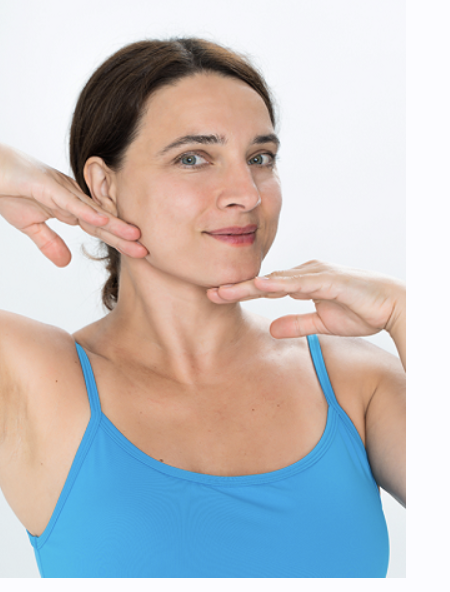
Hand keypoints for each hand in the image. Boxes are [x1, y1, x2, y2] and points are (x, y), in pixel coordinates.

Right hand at [0, 139, 147, 266]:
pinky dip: (86, 211)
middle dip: (124, 236)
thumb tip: (65, 263)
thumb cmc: (9, 190)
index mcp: (70, 206)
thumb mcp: (31, 225)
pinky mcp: (47, 186)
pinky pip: (70, 200)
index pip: (99, 228)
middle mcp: (72, 197)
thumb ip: (50, 242)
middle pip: (103, 220)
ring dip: (114, 224)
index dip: (117, 240)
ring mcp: (62, 191)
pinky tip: (103, 221)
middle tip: (146, 250)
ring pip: (93, 210)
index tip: (137, 253)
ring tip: (135, 236)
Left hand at [207, 260, 404, 338]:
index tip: (217, 297)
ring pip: (276, 279)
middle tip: (209, 291)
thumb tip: (272, 329)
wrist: (393, 307)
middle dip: (237, 286)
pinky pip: (299, 282)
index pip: (265, 286)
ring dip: (250, 284)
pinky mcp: (329, 280)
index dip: (241, 291)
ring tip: (225, 290)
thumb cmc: (361, 311)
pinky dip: (278, 283)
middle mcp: (306, 273)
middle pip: (265, 280)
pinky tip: (260, 285)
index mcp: (303, 282)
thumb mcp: (321, 322)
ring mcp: (316, 274)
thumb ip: (297, 323)